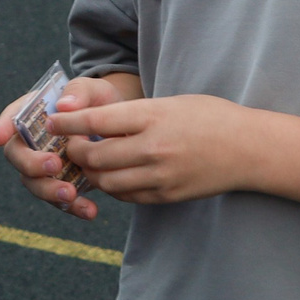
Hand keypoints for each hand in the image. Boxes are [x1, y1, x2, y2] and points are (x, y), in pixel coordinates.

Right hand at [0, 75, 132, 220]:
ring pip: (34, 183)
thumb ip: (78, 92)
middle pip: (17, 156)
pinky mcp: (63, 185)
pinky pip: (61, 201)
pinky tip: (90, 211)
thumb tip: (64, 106)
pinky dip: (73, 208)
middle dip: (31, 164)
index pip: (12, 117)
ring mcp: (45, 167)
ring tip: (71, 194)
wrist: (120, 126)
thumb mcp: (92, 90)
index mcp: (34, 113)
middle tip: (54, 165)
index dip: (2, 127)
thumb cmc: (97, 101)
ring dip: (49, 191)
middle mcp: (33, 142)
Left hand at [47, 92, 250, 206]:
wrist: (248, 148)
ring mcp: (160, 175)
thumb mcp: (170, 103)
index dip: (68, 121)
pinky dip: (113, 186)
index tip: (51, 120)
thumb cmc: (210, 116)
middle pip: (95, 155)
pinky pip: (127, 196)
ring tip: (90, 160)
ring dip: (92, 172)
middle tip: (70, 143)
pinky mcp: (166, 196)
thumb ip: (135, 113)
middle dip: (75, 150)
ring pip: (107, 180)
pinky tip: (114, 175)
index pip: (97, 120)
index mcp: (153, 116)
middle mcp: (153, 147)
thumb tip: (97, 120)